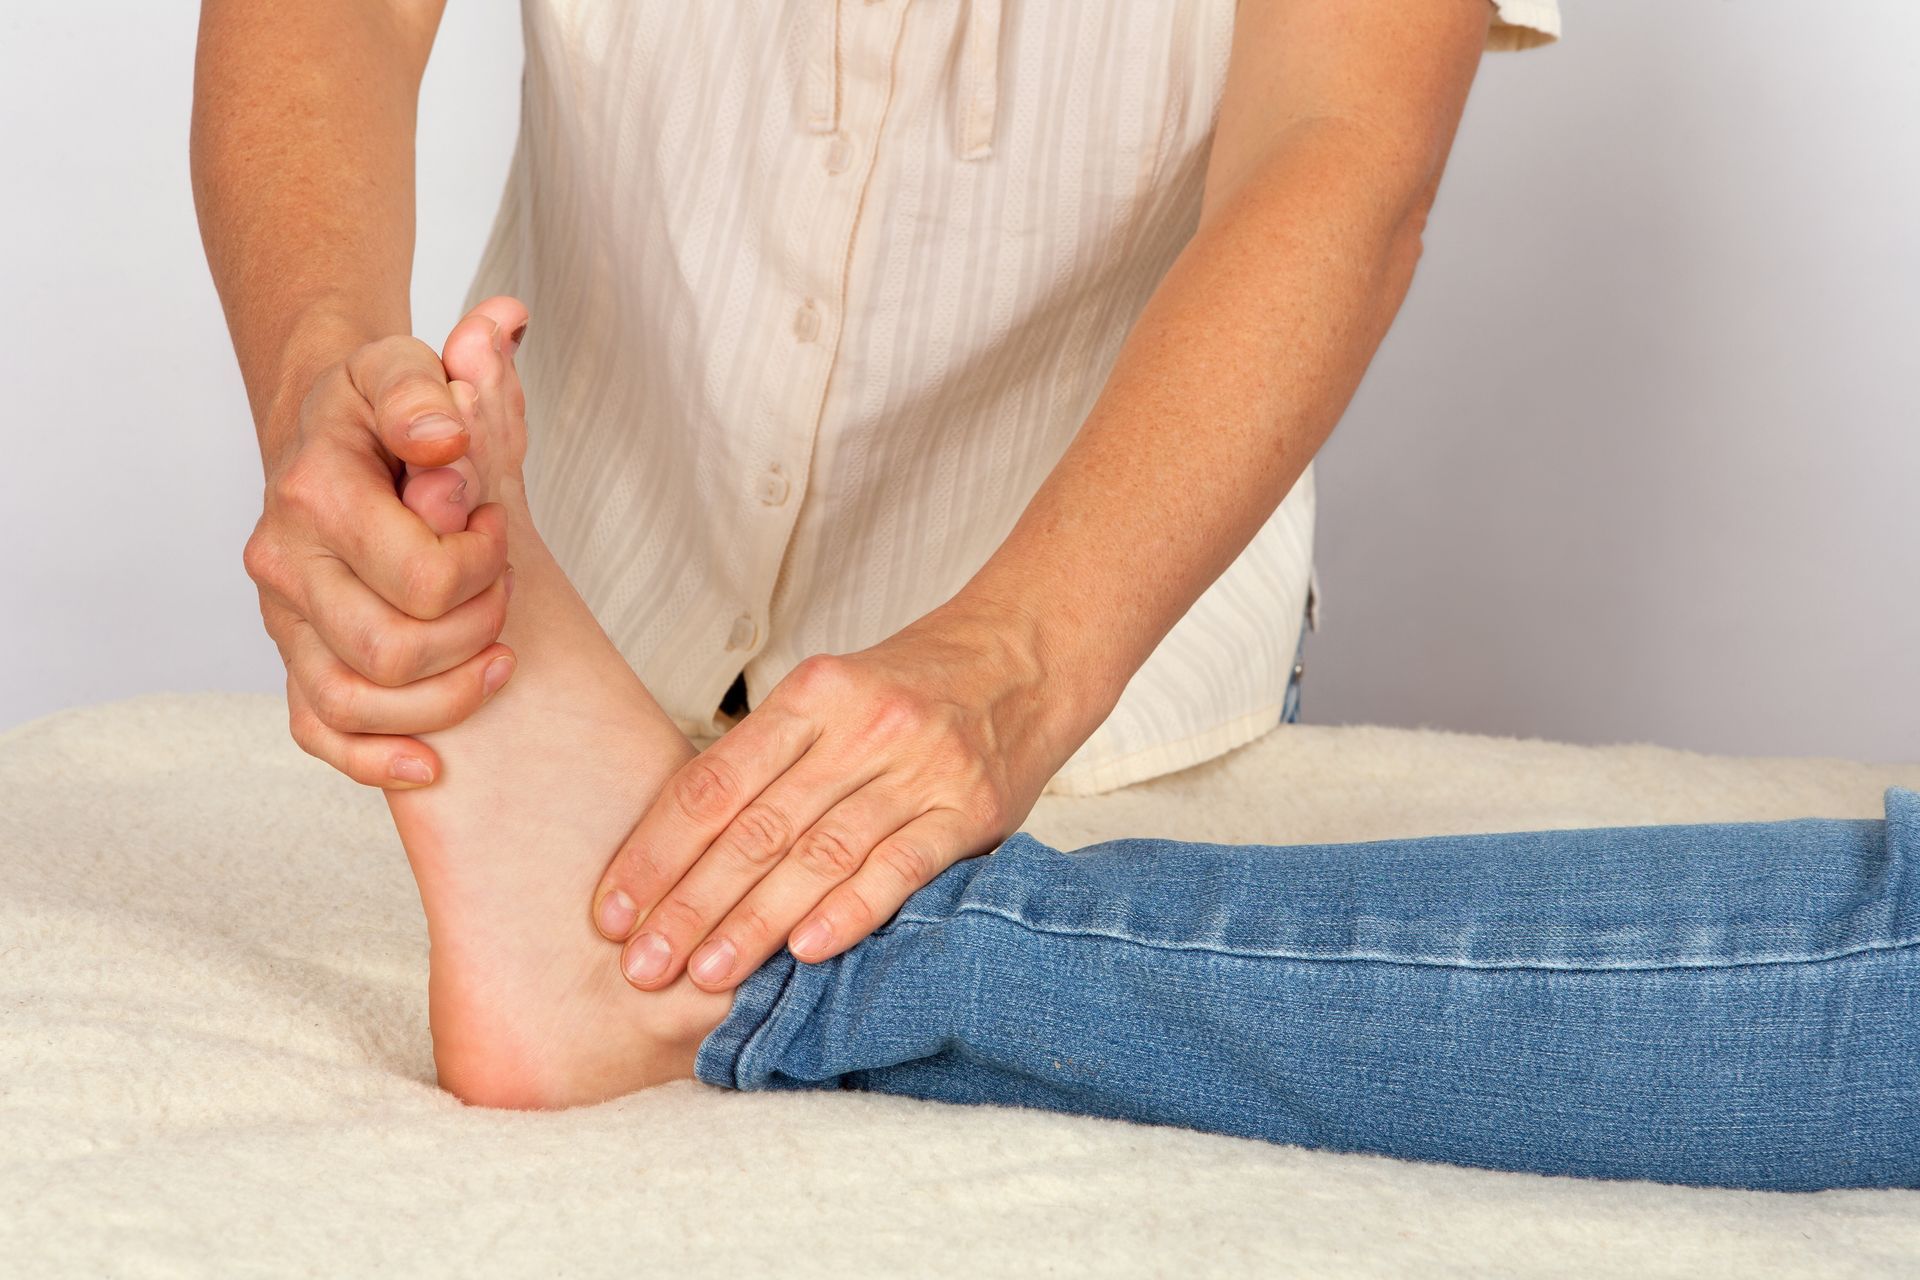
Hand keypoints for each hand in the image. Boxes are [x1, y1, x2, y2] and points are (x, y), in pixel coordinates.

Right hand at [242, 298, 529, 787]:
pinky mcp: (293, 653)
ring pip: (359, 700)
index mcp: (315, 490)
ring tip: (496, 653)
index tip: (497, 521)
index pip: (420, 572)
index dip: (484, 560)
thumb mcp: (406, 369)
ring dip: (448, 692)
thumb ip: (428, 391)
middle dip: (474, 628)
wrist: (334, 423)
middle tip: (503, 587)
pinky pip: (318, 731)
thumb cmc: (386, 407)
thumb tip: (444, 437)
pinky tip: (431, 761)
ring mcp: (285, 615)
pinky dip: (375, 758)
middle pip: (392, 648)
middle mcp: (285, 560)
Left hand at [590, 600, 1097, 991]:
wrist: (1024, 660)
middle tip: (642, 966)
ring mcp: (921, 769)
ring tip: (705, 974)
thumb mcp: (831, 697)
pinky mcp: (971, 811)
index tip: (613, 911)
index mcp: (813, 693)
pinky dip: (849, 913)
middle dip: (691, 904)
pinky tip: (804, 952)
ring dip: (755, 924)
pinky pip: (899, 870)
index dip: (656, 851)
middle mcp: (864, 727)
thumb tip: (676, 856)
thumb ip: (771, 762)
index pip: (714, 783)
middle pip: (758, 828)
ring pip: (820, 856)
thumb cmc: (909, 690)